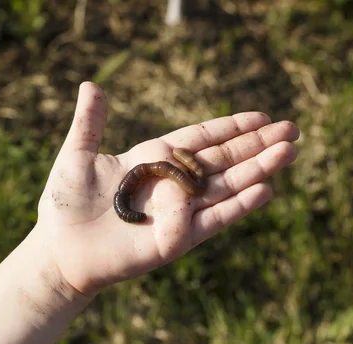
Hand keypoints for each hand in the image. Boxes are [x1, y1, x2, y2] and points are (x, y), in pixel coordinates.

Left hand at [33, 82, 298, 294]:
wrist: (60, 249)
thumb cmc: (65, 204)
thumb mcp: (76, 155)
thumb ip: (89, 123)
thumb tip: (90, 84)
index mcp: (154, 159)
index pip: (202, 139)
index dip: (232, 128)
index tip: (262, 118)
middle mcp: (172, 184)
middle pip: (223, 160)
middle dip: (257, 145)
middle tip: (292, 131)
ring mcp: (177, 212)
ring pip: (226, 187)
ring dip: (257, 170)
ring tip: (288, 153)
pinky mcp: (176, 239)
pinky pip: (213, 220)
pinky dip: (238, 206)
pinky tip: (264, 191)